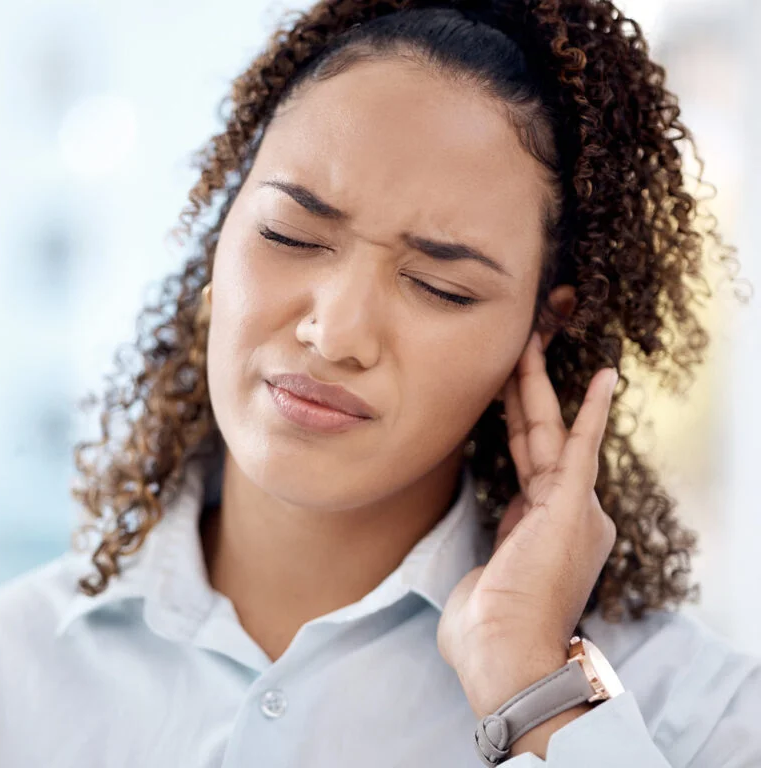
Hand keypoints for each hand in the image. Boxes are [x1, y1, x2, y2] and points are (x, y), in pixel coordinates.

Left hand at [437, 331, 618, 726]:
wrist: (504, 656)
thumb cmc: (485, 631)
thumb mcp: (485, 577)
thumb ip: (492, 554)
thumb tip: (489, 557)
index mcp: (541, 527)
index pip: (527, 461)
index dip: (514, 422)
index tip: (501, 390)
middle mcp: (564, 513)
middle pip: (538, 437)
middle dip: (525, 391)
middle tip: (518, 348)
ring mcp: (572, 508)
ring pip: (550, 432)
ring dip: (536, 386)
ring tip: (530, 341)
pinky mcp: (574, 505)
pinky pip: (583, 446)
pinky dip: (593, 411)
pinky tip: (605, 377)